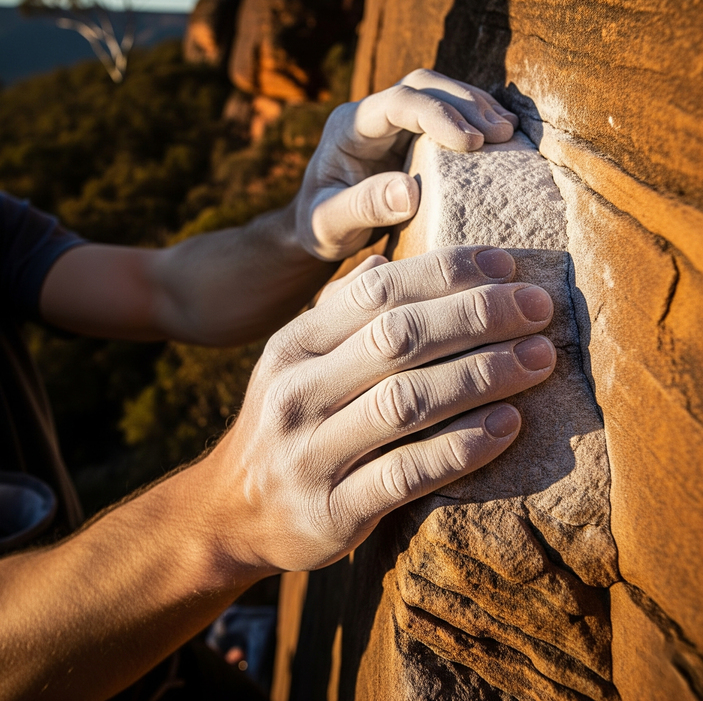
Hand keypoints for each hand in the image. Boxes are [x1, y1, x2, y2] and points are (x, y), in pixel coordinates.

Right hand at [201, 246, 554, 572]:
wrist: (233, 513)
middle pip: (397, 339)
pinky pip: (407, 474)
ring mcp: (311, 453)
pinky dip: (463, 448)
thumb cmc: (286, 425)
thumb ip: (337, 313)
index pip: (376, 292)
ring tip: (539, 360)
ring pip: (407, 403)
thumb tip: (386, 259)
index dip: (446, 272)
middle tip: (540, 309)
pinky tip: (509, 425)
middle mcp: (297, 393)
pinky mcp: (332, 510)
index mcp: (292, 346)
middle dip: (477, 316)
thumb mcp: (295, 362)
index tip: (507, 264)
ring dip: (482, 376)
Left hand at [295, 69, 519, 260]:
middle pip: (422, 85)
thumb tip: (410, 192)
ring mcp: (393, 121)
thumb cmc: (319, 226)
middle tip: (501, 134)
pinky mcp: (412, 134)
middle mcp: (370, 115)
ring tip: (508, 133)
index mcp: (347, 127)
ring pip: (440, 92)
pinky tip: (503, 137)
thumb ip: (362, 207)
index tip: (472, 142)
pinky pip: (449, 113)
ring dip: (477, 107)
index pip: (397, 103)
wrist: (316, 227)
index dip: (438, 115)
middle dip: (465, 103)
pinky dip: (477, 120)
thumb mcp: (329, 225)